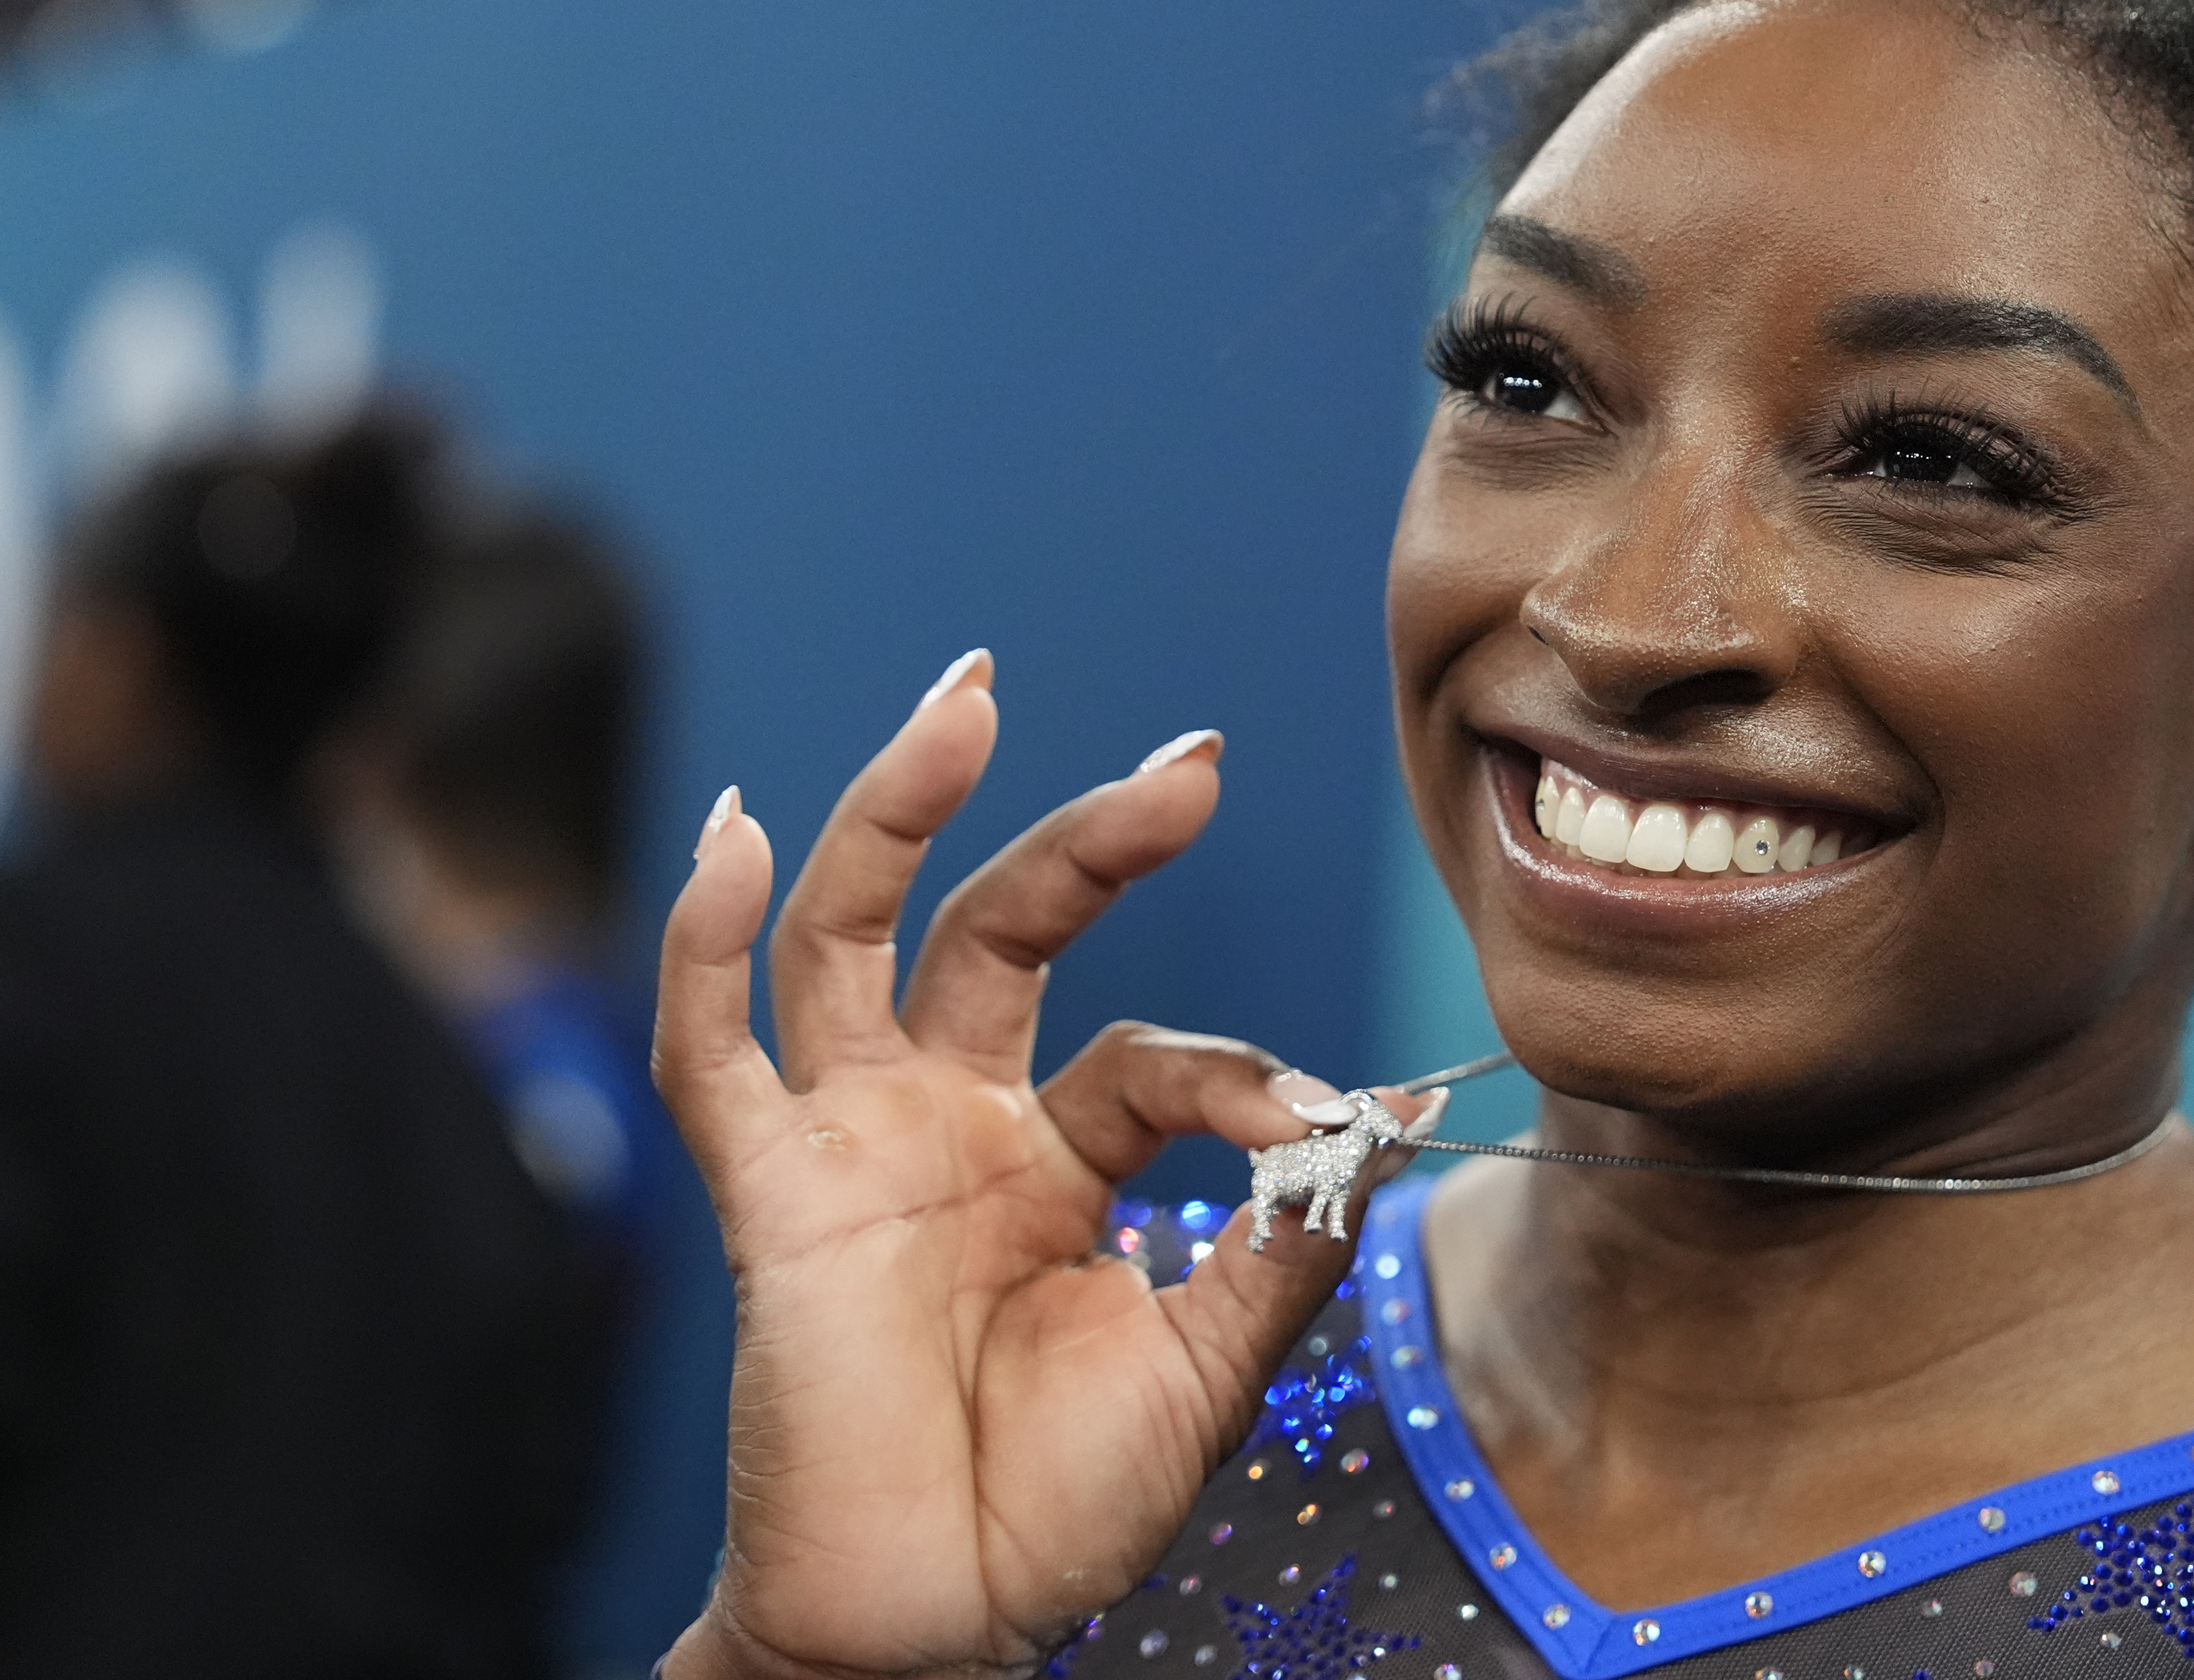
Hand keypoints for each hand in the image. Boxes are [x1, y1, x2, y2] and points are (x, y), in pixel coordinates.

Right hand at [653, 653, 1423, 1679]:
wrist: (943, 1626)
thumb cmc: (1062, 1505)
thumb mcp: (1214, 1362)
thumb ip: (1289, 1232)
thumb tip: (1395, 1110)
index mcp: (1059, 1156)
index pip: (1159, 1052)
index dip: (1247, 1071)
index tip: (1329, 1116)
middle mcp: (952, 1118)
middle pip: (1007, 925)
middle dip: (1092, 835)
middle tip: (1192, 762)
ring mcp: (855, 1142)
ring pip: (853, 933)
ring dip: (901, 808)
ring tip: (967, 697)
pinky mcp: (771, 1195)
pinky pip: (710, 1054)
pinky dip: (706, 943)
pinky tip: (733, 838)